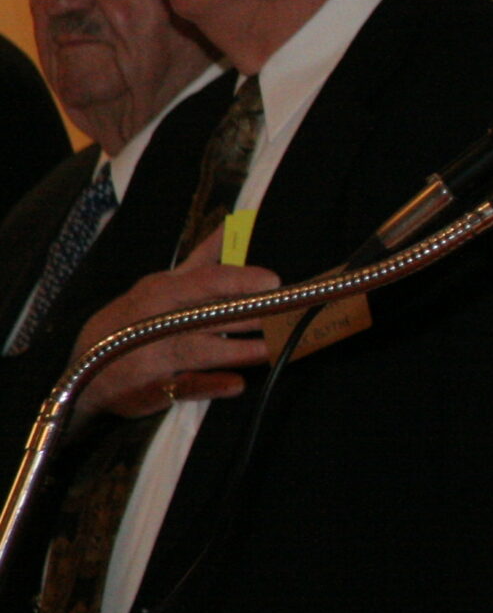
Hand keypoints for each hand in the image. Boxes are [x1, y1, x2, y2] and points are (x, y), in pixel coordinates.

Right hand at [71, 230, 280, 425]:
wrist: (83, 369)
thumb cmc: (134, 319)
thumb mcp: (162, 284)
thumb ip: (203, 259)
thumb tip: (235, 223)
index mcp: (162, 291)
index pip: (203, 281)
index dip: (238, 280)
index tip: (273, 281)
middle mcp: (157, 321)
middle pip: (208, 315)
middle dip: (250, 316)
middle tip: (289, 317)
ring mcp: (151, 356)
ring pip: (200, 350)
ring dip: (238, 351)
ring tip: (272, 349)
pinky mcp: (149, 389)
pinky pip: (182, 388)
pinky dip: (209, 385)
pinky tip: (236, 384)